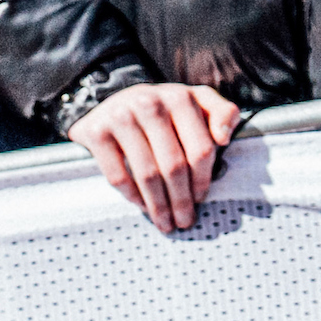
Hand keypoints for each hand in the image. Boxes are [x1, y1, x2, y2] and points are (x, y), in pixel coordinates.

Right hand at [71, 81, 243, 233]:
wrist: (112, 101)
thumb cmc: (163, 109)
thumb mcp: (197, 102)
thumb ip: (222, 112)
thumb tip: (224, 138)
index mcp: (180, 98)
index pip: (200, 149)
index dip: (203, 180)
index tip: (200, 199)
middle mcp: (149, 104)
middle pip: (174, 165)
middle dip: (181, 200)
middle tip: (184, 221)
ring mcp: (120, 117)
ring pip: (146, 173)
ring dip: (158, 205)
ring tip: (165, 222)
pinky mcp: (96, 132)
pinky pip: (117, 174)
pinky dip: (131, 195)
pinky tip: (141, 205)